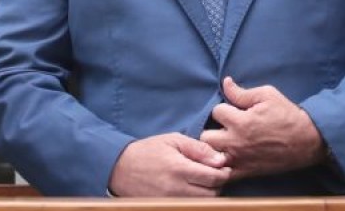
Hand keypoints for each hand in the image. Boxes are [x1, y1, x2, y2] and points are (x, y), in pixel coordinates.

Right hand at [107, 132, 230, 196]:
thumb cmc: (148, 151)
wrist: (120, 168)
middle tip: (214, 174)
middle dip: (218, 184)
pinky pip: (190, 207)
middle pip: (212, 194)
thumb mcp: (173, 140)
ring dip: (208, 194)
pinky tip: (192, 190)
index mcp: (179, 169)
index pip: (214, 178)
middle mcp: (176, 189)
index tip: (224, 167)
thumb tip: (221, 160)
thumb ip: (199, 149)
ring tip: (203, 182)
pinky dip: (196, 201)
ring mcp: (171, 202)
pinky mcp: (166, 207)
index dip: (224, 173)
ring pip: (203, 204)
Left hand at [200, 77, 326, 179]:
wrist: (307, 141)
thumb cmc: (288, 115)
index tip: (234, 110)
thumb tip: (225, 82)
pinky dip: (220, 167)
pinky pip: (222, 175)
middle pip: (206, 136)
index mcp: (241, 121)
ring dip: (214, 148)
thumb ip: (242, 92)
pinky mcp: (245, 172)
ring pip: (210, 156)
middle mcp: (236, 142)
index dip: (225, 108)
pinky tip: (225, 159)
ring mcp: (239, 159)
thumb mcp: (267, 95)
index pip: (216, 111)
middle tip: (225, 128)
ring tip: (224, 143)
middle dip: (214, 129)